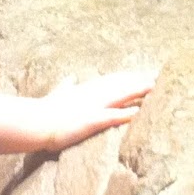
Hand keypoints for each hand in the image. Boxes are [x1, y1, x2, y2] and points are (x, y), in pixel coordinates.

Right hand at [40, 68, 157, 151]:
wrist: (35, 121)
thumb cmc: (45, 111)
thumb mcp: (58, 94)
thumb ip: (66, 86)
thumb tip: (71, 77)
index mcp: (86, 90)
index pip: (112, 80)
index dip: (129, 76)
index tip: (143, 73)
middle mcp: (92, 95)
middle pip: (120, 84)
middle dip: (138, 80)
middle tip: (157, 75)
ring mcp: (92, 106)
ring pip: (119, 95)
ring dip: (136, 91)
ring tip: (153, 87)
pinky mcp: (90, 120)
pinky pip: (111, 116)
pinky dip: (124, 114)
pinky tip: (137, 113)